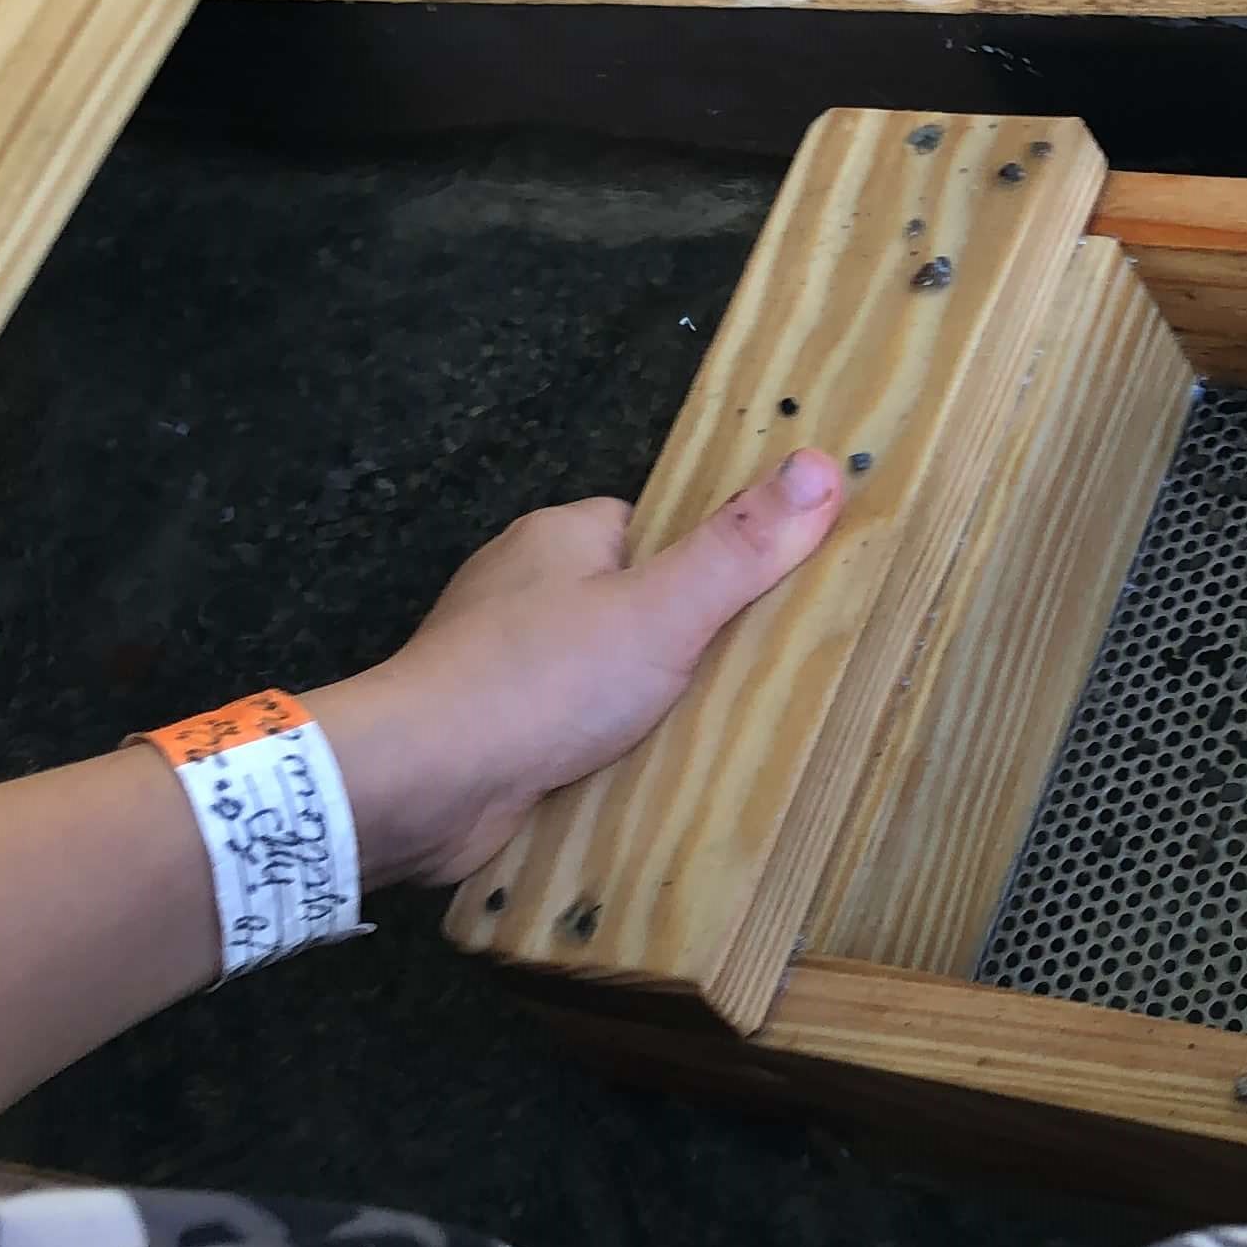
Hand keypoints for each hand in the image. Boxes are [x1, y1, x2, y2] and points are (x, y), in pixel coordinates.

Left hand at [309, 451, 843, 886]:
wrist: (422, 783)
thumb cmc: (541, 680)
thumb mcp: (664, 610)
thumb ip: (740, 548)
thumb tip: (823, 464)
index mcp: (560, 535)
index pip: (651, 531)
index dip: (703, 565)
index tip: (753, 606)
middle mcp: (521, 587)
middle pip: (626, 603)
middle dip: (674, 644)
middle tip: (738, 683)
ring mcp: (498, 660)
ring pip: (594, 671)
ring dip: (634, 706)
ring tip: (696, 738)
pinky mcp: (488, 728)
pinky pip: (561, 727)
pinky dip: (593, 749)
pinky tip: (631, 776)